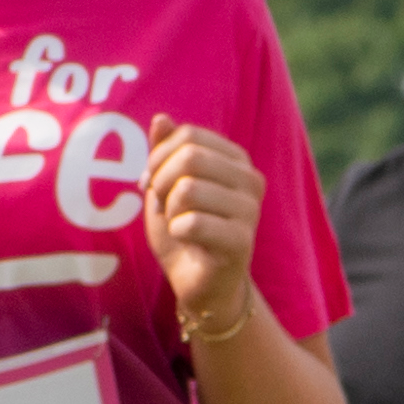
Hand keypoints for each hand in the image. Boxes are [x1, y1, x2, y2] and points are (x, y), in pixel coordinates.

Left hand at [143, 122, 275, 344]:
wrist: (201, 284)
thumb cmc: (185, 230)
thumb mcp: (167, 186)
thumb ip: (166, 152)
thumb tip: (161, 118)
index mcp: (236, 159)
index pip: (188, 136)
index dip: (158, 158)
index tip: (153, 182)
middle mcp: (250, 179)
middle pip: (189, 157)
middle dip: (161, 182)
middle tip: (163, 205)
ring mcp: (250, 210)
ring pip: (187, 189)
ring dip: (170, 210)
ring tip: (179, 224)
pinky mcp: (242, 241)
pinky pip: (192, 223)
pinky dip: (176, 232)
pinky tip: (187, 241)